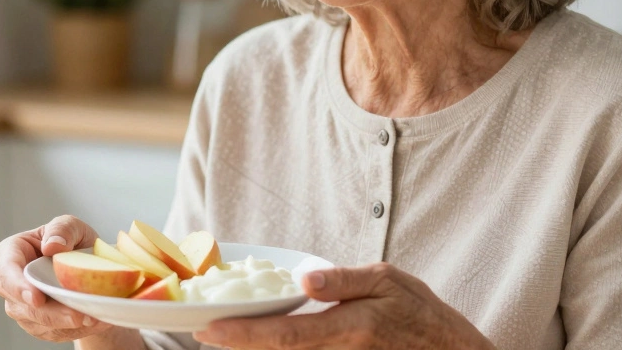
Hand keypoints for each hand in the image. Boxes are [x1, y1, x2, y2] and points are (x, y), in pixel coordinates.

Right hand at [0, 215, 112, 342]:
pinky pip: (54, 333)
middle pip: (23, 305)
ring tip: (94, 317)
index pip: (8, 271)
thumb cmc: (71, 241)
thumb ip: (62, 229)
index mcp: (11, 253)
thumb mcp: (71, 225)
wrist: (87, 267)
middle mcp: (10, 284)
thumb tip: (52, 245)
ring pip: (39, 324)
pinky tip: (94, 321)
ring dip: (67, 325)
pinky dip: (75, 330)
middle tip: (77, 316)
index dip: (19, 287)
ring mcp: (21, 307)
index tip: (37, 298)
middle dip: (51, 314)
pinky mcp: (37, 325)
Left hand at [193, 262, 495, 348]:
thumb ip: (345, 280)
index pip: (285, 336)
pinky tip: (258, 345)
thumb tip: (304, 279)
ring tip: (223, 338)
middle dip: (236, 347)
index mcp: (349, 328)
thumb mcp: (389, 280)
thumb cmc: (420, 314)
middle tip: (201, 333)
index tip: (207, 330)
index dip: (243, 337)